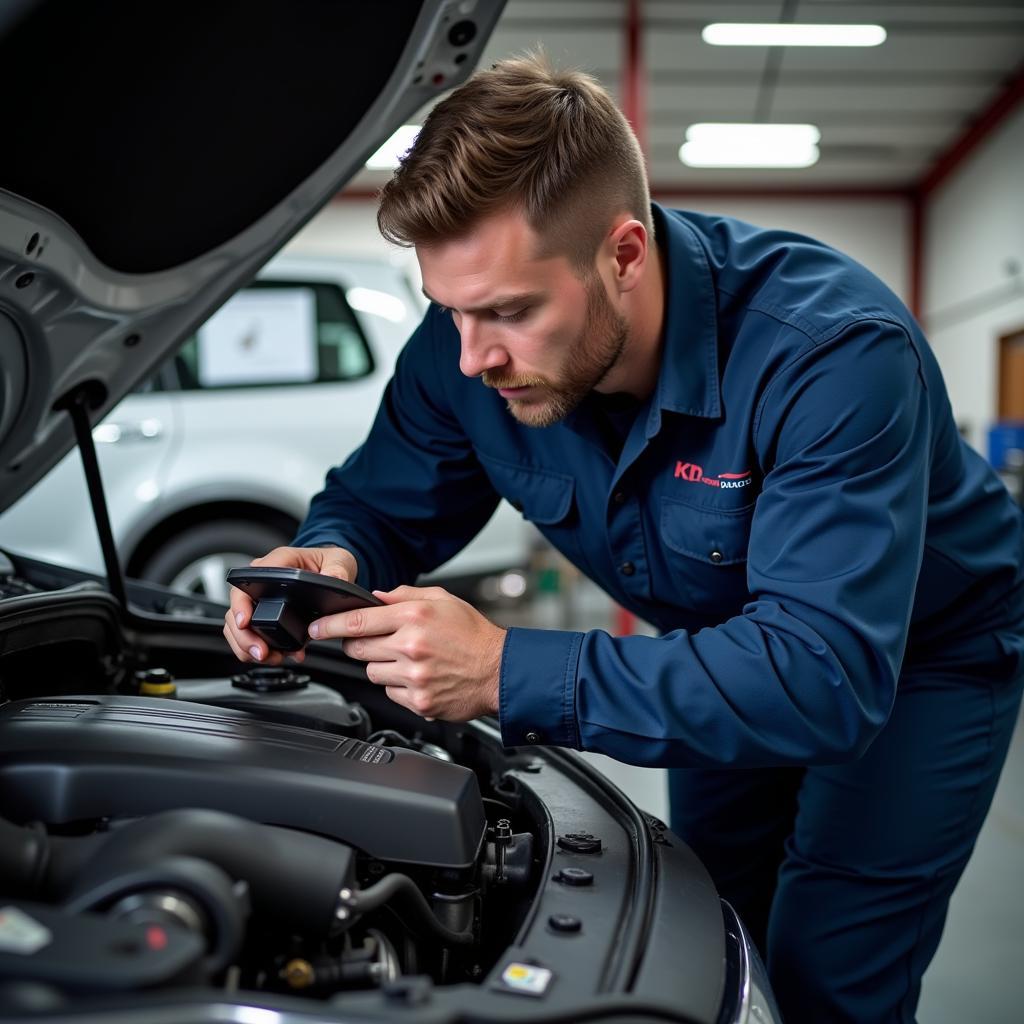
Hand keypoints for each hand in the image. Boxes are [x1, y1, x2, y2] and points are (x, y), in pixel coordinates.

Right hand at [223, 545, 357, 665]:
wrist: (331, 570)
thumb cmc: (329, 562)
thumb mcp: (340, 560)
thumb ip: (337, 568)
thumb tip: (333, 578)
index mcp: (279, 562)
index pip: (249, 580)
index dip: (242, 603)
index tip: (245, 622)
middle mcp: (264, 579)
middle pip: (237, 608)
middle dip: (244, 635)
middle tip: (261, 652)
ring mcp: (262, 598)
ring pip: (239, 626)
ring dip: (250, 646)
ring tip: (272, 657)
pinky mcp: (265, 614)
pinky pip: (252, 634)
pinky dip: (262, 649)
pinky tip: (280, 655)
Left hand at [309, 585, 505, 721]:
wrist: (500, 671)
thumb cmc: (474, 635)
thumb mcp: (443, 600)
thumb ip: (404, 596)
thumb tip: (375, 598)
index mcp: (414, 617)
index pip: (357, 620)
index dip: (329, 625)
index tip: (316, 628)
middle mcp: (411, 646)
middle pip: (358, 648)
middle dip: (359, 644)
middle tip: (379, 642)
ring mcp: (414, 676)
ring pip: (371, 672)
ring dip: (381, 666)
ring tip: (408, 660)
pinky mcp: (418, 700)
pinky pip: (389, 692)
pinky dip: (397, 685)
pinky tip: (418, 676)